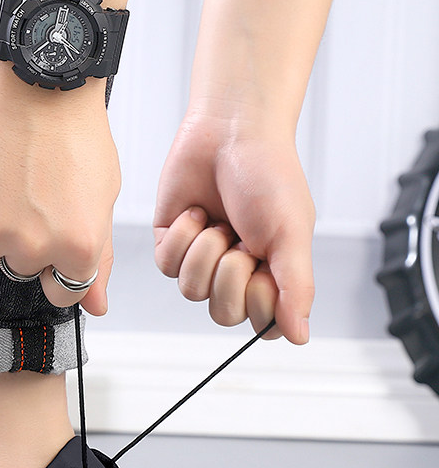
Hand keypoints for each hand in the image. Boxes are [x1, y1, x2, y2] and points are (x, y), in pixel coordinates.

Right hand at [0, 55, 118, 315]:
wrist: (38, 79)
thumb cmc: (76, 134)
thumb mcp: (101, 199)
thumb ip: (98, 260)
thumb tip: (95, 307)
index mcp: (78, 249)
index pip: (62, 293)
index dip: (57, 265)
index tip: (53, 238)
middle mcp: (33, 248)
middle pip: (18, 269)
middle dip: (23, 240)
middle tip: (31, 192)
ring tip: (5, 179)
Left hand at [153, 110, 314, 343]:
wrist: (230, 130)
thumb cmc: (268, 175)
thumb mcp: (291, 234)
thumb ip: (296, 289)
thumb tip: (301, 337)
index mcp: (272, 274)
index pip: (262, 323)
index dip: (259, 301)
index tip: (266, 267)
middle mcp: (236, 272)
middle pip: (223, 313)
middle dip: (229, 276)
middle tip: (240, 241)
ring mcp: (202, 260)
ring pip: (191, 291)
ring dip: (205, 252)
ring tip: (218, 221)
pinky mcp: (172, 243)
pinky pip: (167, 266)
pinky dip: (182, 237)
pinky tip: (196, 213)